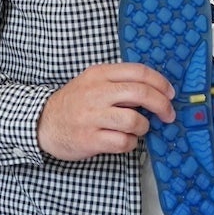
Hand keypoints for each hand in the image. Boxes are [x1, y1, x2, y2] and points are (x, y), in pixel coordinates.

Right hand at [37, 62, 174, 160]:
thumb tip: (153, 89)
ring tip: (139, 128)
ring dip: (144, 126)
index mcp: (100, 74)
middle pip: (140, 93)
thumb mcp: (93, 81)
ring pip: (134, 120)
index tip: (169, 93)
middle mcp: (97, 92)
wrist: (43, 122)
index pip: (138, 72)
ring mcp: (92, 116)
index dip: (160, 82)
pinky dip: (131, 143)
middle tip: (168, 114)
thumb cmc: (74, 102)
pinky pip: (123, 142)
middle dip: (161, 105)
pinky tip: (125, 140)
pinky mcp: (90, 139)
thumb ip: (118, 81)